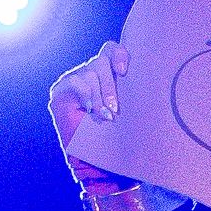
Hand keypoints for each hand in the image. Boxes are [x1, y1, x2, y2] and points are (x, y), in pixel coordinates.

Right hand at [47, 40, 130, 186]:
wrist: (93, 160)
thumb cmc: (114, 137)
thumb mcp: (126, 110)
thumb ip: (130, 91)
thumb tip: (149, 76)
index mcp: (107, 75)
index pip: (111, 50)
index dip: (119, 54)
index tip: (124, 72)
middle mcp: (90, 73)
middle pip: (101, 60)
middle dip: (110, 86)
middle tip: (114, 109)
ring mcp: (74, 80)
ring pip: (90, 72)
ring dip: (99, 97)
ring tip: (102, 116)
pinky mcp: (60, 91)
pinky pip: (76, 81)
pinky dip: (86, 95)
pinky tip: (88, 109)